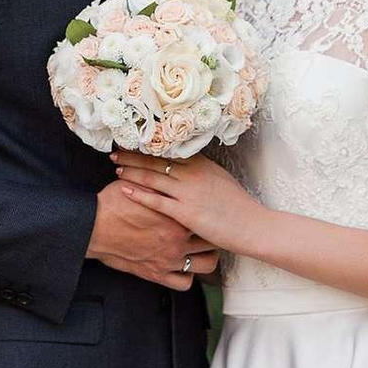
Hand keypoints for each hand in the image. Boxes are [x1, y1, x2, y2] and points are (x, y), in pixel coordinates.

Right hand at [87, 178, 219, 290]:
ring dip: (207, 257)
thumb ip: (160, 183)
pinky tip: (185, 268)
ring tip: (204, 251)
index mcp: (177, 217)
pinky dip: (188, 277)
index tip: (210, 210)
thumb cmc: (113, 204)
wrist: (92, 227)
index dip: (210, 212)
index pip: (206, 215)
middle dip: (212, 234)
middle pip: (211, 240)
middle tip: (210, 229)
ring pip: (205, 265)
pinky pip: (184, 283)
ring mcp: (169, 260)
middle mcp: (178, 241)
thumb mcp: (139, 185)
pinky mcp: (157, 275)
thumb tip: (168, 171)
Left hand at [110, 149, 265, 254]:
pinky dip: (138, 193)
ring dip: (131, 171)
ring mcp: (189, 193)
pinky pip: (156, 201)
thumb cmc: (239, 206)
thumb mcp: (220, 180)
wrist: (252, 226)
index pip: (168, 150)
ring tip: (115, 167)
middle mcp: (193, 174)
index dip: (148, 145)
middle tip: (115, 151)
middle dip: (133, 155)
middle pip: (156, 160)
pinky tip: (123, 188)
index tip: (133, 141)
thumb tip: (186, 165)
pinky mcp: (186, 213)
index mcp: (202, 164)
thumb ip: (201, 172)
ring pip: (153, 177)